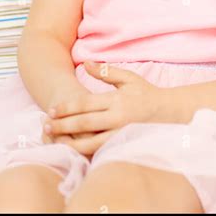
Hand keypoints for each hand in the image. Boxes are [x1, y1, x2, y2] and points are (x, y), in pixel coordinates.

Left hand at [41, 60, 167, 156]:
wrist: (170, 113)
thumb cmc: (146, 93)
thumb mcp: (128, 78)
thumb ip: (105, 72)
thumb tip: (85, 62)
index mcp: (117, 100)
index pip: (86, 105)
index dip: (67, 108)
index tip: (52, 110)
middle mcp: (118, 119)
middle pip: (84, 124)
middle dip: (62, 126)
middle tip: (45, 127)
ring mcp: (121, 135)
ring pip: (91, 144)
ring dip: (70, 143)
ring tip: (54, 141)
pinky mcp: (124, 146)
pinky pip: (101, 152)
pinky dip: (85, 153)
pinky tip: (73, 151)